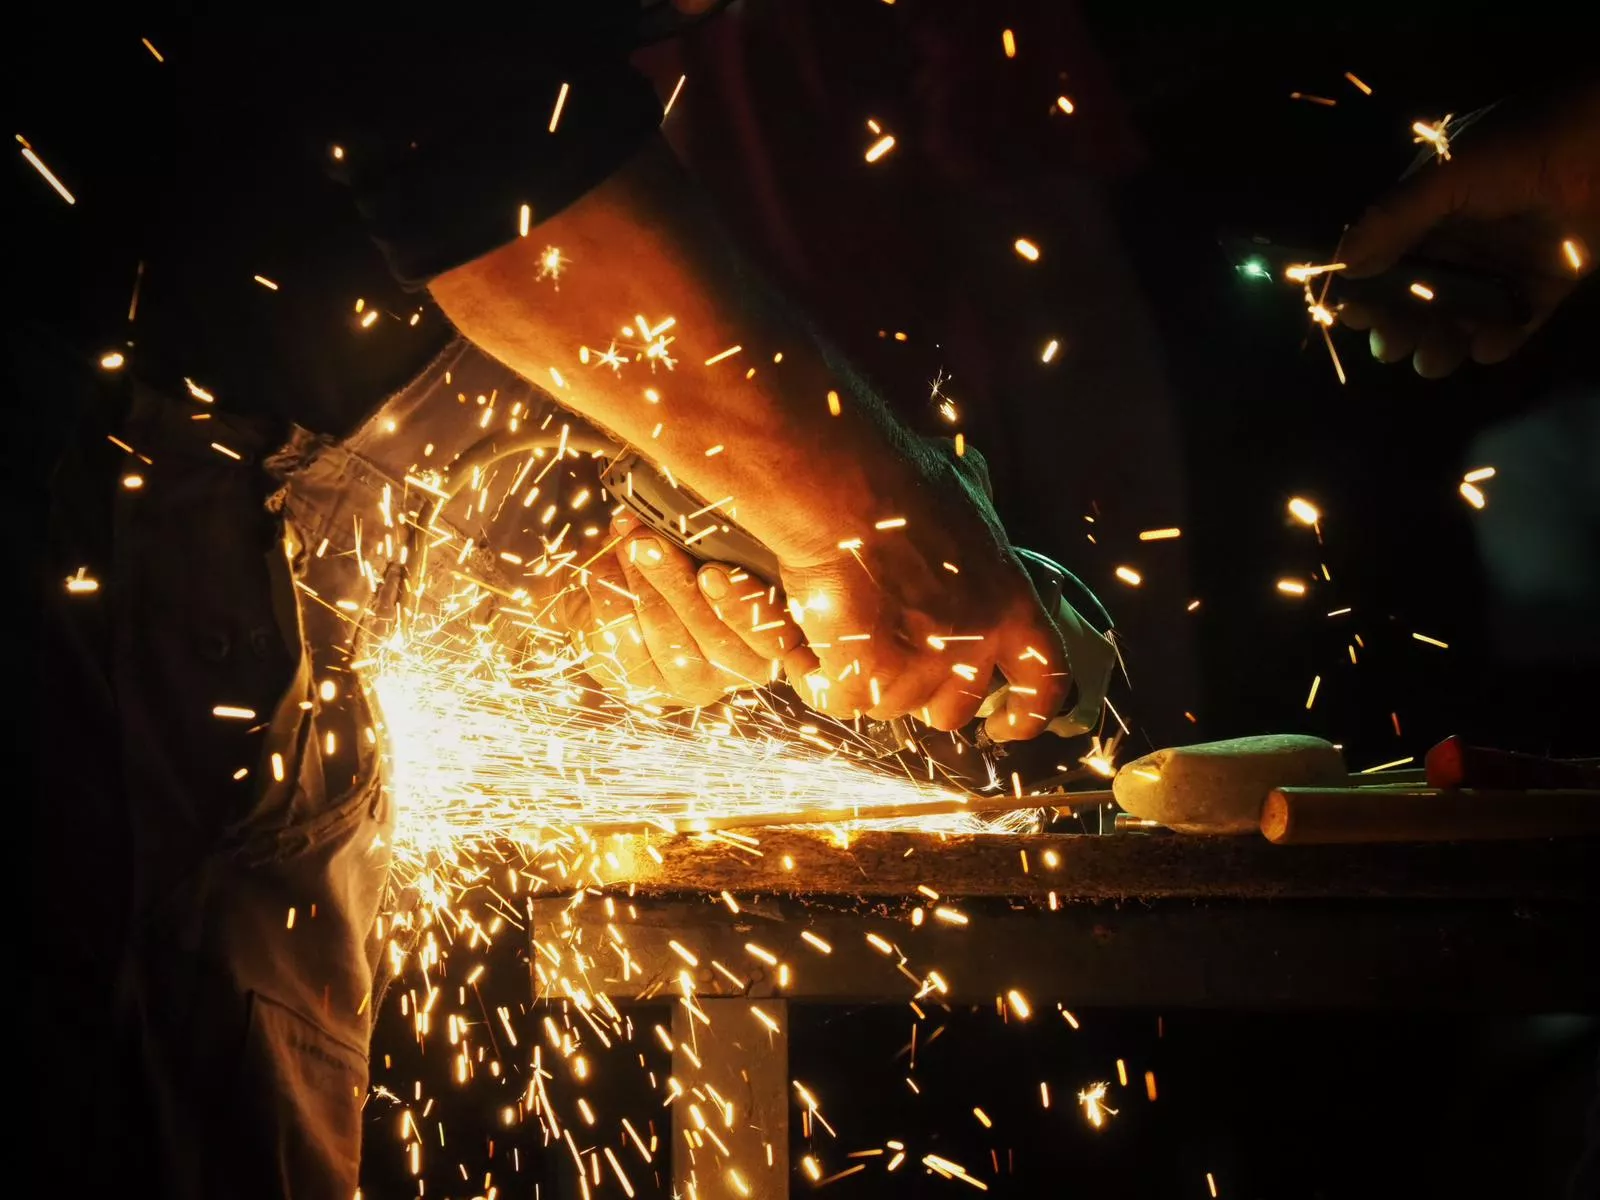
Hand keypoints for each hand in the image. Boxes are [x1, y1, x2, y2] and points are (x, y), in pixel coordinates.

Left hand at [563, 513, 808, 708]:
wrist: (623, 595)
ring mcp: (692, 684)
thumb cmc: (682, 564)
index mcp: (771, 634)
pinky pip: (626, 645)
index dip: (741, 605)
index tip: (711, 572)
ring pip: (669, 640)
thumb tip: (681, 515)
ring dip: (643, 586)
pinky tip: (605, 571)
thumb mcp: (705, 546)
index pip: (771, 634)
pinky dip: (612, 599)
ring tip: (626, 545)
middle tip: (648, 543)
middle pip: (713, 636)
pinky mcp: (646, 688)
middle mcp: (738, 669)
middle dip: (676, 583)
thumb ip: (708, 540)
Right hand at [774, 439, 1071, 742]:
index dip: (1027, 712)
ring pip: (893, 705)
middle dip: (927, 691)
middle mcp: (974, 647)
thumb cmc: (903, 482)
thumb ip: (979, 510)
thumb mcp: (967, 484)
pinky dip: (818, 677)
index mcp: (1012, 606)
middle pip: (956, 707)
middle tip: (897, 656)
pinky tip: (807, 645)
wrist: (845, 494)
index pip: (1044, 682)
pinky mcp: (866, 680)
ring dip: (870, 678)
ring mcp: (920, 671)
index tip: (1004, 724)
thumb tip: (975, 493)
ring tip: (845, 630)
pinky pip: (839, 700)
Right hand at [1339, 84, 1598, 376]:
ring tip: (1433, 360)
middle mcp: (1464, 237)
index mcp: (1431, 206)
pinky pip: (1516, 319)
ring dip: (1441, 340)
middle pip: (1418, 294)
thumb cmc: (1523, 146)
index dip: (1367, 288)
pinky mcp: (1547, 281)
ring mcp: (1504, 261)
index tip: (1352, 316)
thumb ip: (1395, 219)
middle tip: (1391, 347)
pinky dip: (1499, 338)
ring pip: (1461, 314)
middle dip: (1399, 324)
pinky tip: (1486, 347)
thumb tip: (1345, 265)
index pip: (1386, 256)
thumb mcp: (1448, 173)